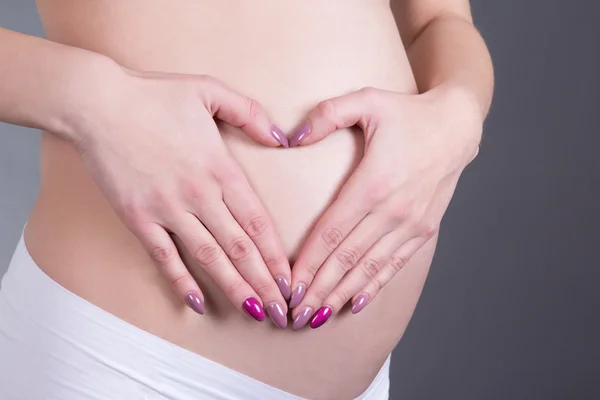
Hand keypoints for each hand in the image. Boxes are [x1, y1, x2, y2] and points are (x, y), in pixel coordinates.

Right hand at [72, 68, 291, 327]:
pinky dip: (181, 281)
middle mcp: (199, 194)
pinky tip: (198, 303)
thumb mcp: (210, 90)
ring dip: (235, 288)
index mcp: (220, 167)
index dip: (276, 254)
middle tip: (282, 311)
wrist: (97, 103)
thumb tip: (282, 138)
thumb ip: (250, 113)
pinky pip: (165, 257)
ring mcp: (168, 209)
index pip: (257, 220)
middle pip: (240, 247)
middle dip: (265, 282)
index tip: (291, 279)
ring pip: (210, 257)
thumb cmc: (154, 96)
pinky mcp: (138, 218)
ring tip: (254, 312)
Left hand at [287, 85, 481, 329]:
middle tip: (294, 315)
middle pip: (346, 259)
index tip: (288, 286)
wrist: (457, 125)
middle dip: (318, 290)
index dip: (307, 263)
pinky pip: (394, 265)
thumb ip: (325, 115)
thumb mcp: (366, 100)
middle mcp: (393, 210)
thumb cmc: (407, 113)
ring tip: (317, 317)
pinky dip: (373, 286)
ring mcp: (411, 223)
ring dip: (341, 295)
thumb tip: (288, 137)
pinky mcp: (423, 229)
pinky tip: (354, 304)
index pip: (331, 233)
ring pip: (369, 269)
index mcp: (373, 183)